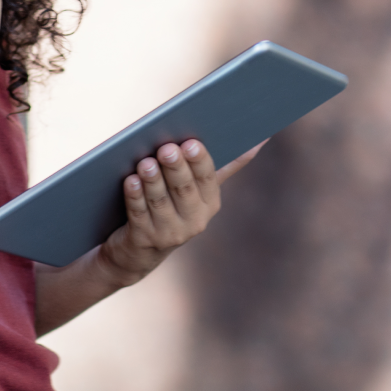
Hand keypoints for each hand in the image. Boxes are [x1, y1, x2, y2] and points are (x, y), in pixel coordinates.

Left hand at [97, 139, 263, 286]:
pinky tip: (130, 181)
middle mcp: (194, 221)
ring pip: (160, 202)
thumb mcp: (197, 189)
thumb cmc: (170, 206)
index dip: (199, 161)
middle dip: (176, 168)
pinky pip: (139, 214)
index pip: (207, 179)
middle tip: (167, 148)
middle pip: (184, 190)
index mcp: (210, 203)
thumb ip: (223, 166)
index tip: (191, 143)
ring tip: (145, 162)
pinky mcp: (144, 240)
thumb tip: (260, 139)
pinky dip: (135, 196)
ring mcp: (169, 233)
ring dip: (153, 181)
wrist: (138, 251)